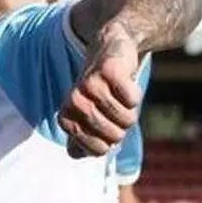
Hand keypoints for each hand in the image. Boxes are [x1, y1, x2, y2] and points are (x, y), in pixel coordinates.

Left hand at [61, 24, 142, 158]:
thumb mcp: (88, 114)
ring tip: (120, 95)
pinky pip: (132, 99)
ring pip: (126, 119)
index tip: (106, 123)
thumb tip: (76, 155)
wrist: (111, 48)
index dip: (110, 142)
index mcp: (66, 118)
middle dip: (123, 127)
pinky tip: (125, 82)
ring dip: (132, 111)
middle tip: (116, 107)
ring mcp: (89, 86)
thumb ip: (82, 138)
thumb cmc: (102, 88)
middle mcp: (73, 103)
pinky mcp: (108, 71)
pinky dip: (135, 94)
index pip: (97, 150)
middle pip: (114, 136)